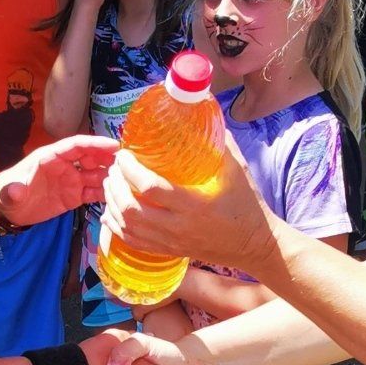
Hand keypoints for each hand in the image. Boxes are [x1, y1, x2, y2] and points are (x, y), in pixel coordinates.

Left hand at [0, 134, 119, 225]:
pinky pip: (93, 192)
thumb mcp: (8, 193)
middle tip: (129, 164)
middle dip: (109, 158)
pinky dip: (105, 193)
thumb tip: (16, 191)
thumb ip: (13, 192)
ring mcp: (71, 180)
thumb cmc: (6, 194)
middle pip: (91, 157)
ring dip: (111, 176)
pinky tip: (118, 197)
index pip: (76, 145)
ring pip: (96, 174)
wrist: (6, 210)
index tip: (114, 145)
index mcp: (50, 157)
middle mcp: (64, 166)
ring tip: (129, 181)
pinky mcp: (74, 196)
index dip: (95, 144)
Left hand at [101, 143, 276, 280]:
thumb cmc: (247, 206)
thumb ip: (220, 143)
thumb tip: (204, 113)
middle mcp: (178, 227)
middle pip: (131, 209)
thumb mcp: (237, 171)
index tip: (123, 154)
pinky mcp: (170, 252)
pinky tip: (111, 215)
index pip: (150, 188)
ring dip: (112, 205)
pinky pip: (134, 243)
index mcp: (194, 205)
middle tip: (114, 169)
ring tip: (110, 185)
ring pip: (128, 227)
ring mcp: (172, 242)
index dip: (130, 170)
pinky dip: (117, 228)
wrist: (255, 245)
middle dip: (115, 186)